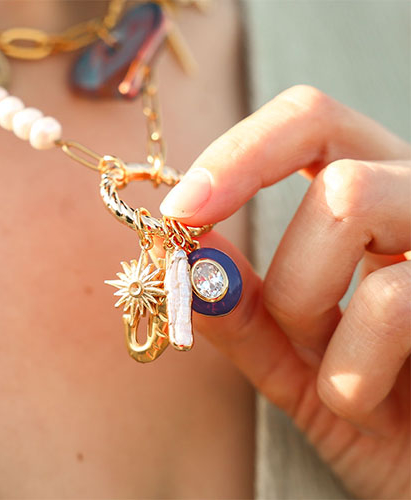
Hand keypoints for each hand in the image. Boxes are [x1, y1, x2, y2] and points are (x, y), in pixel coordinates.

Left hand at [160, 85, 410, 498]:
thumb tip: (187, 249)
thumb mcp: (290, 361)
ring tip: (340, 384)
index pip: (308, 121)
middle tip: (288, 332)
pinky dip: (351, 377)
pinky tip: (379, 410)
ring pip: (352, 207)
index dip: (236, 154)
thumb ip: (241, 308)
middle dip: (286, 273)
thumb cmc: (369, 412)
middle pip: (333, 174)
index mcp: (377, 199)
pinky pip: (393, 303)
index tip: (180, 211)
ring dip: (309, 313)